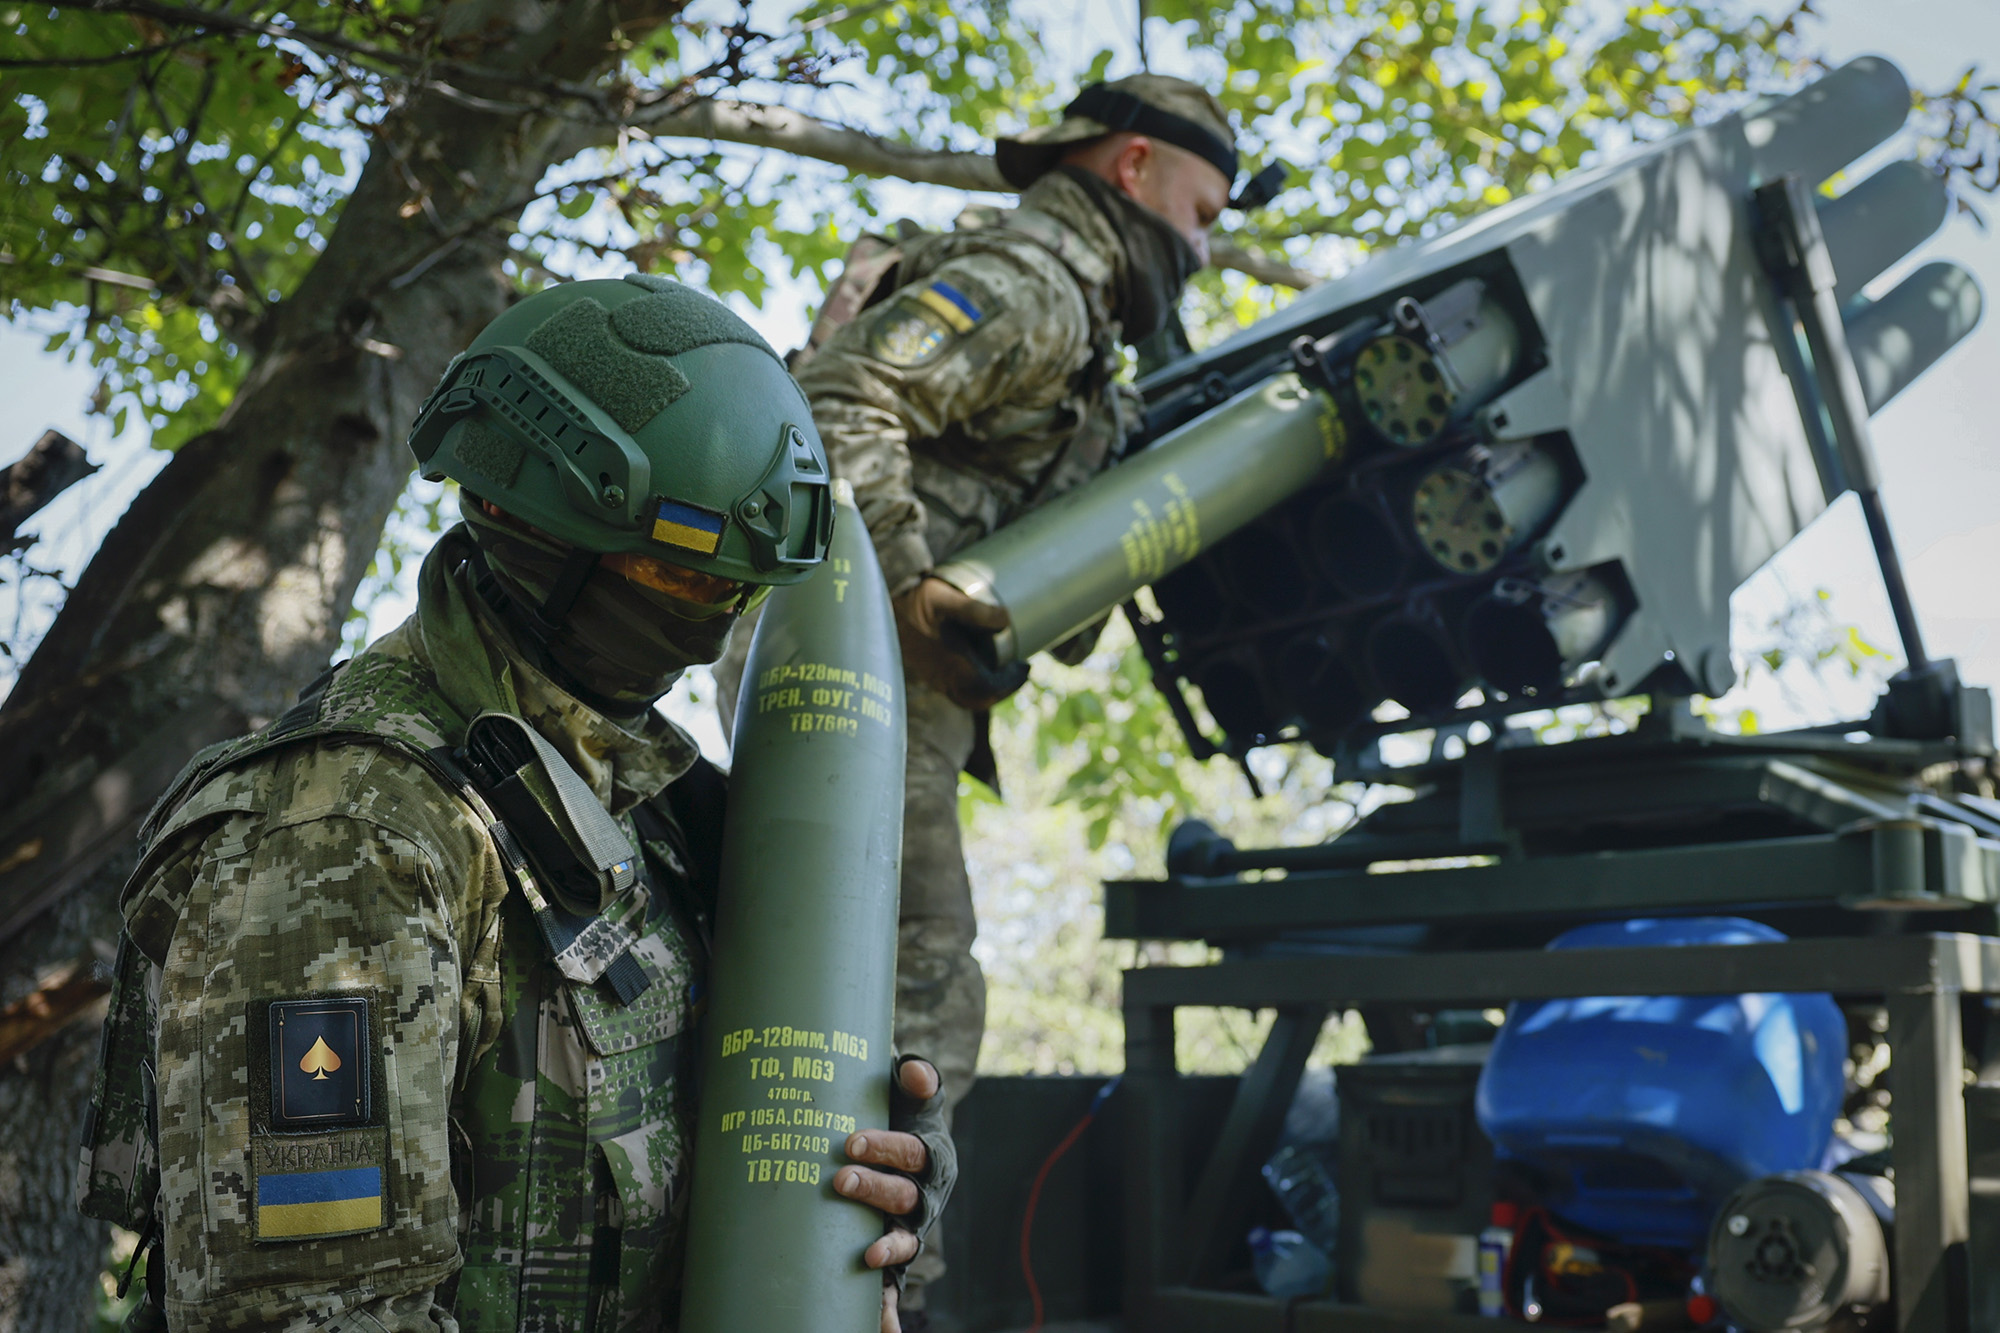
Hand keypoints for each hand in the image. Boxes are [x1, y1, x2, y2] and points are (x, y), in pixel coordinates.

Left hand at [834, 1058, 943, 1332]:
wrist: (893, 1157)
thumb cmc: (898, 1122)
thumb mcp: (909, 1100)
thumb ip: (915, 1082)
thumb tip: (914, 1071)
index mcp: (931, 1157)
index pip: (914, 1153)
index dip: (887, 1149)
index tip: (851, 1141)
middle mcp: (925, 1196)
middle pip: (905, 1197)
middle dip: (874, 1190)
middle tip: (840, 1180)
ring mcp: (911, 1229)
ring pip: (904, 1241)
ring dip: (889, 1249)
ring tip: (868, 1256)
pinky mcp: (894, 1257)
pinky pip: (895, 1288)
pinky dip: (890, 1311)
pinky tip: (884, 1330)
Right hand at [893, 577, 1028, 709]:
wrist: (875, 604)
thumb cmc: (912, 600)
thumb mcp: (943, 597)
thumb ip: (975, 610)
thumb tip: (1006, 621)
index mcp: (950, 667)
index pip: (988, 689)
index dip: (1010, 683)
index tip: (1025, 666)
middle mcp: (941, 678)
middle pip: (978, 699)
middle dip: (1001, 688)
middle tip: (1018, 669)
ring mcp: (932, 678)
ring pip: (965, 696)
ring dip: (987, 687)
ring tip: (1002, 668)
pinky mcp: (925, 672)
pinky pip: (954, 688)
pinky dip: (972, 683)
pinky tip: (976, 664)